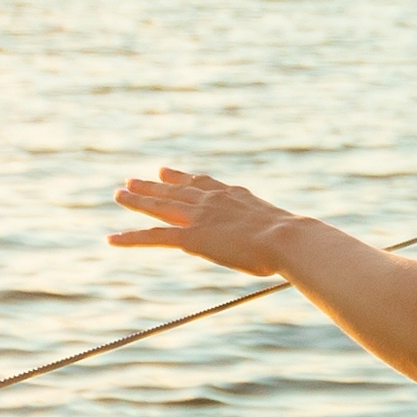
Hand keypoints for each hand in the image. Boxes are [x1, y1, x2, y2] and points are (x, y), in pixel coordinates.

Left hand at [105, 166, 315, 277]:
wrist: (288, 238)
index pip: (201, 183)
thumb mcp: (284, 231)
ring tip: (118, 195)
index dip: (180, 178)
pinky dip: (130, 238)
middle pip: (173, 190)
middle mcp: (211, 200)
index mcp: (233, 195)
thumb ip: (279, 233)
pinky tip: (112, 239)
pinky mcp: (190, 237)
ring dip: (136, 201)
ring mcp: (199, 217)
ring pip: (158, 207)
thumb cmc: (295, 241)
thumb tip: (304, 244)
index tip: (165, 172)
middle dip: (151, 186)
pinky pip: (153, 237)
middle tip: (132, 180)